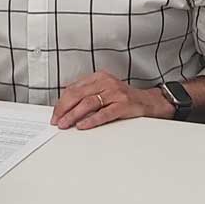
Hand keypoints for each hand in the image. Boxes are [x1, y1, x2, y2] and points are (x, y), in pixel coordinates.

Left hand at [50, 71, 170, 129]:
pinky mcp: (123, 104)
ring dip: (73, 115)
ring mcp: (115, 93)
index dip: (61, 102)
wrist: (149, 102)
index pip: (73, 88)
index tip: (55, 114)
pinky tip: (83, 126)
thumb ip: (87, 95)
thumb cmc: (124, 98)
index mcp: (98, 77)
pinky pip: (104, 113)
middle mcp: (106, 82)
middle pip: (78, 94)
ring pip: (88, 103)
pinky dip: (91, 120)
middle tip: (57, 120)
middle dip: (64, 109)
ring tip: (66, 124)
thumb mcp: (104, 90)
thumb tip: (65, 109)